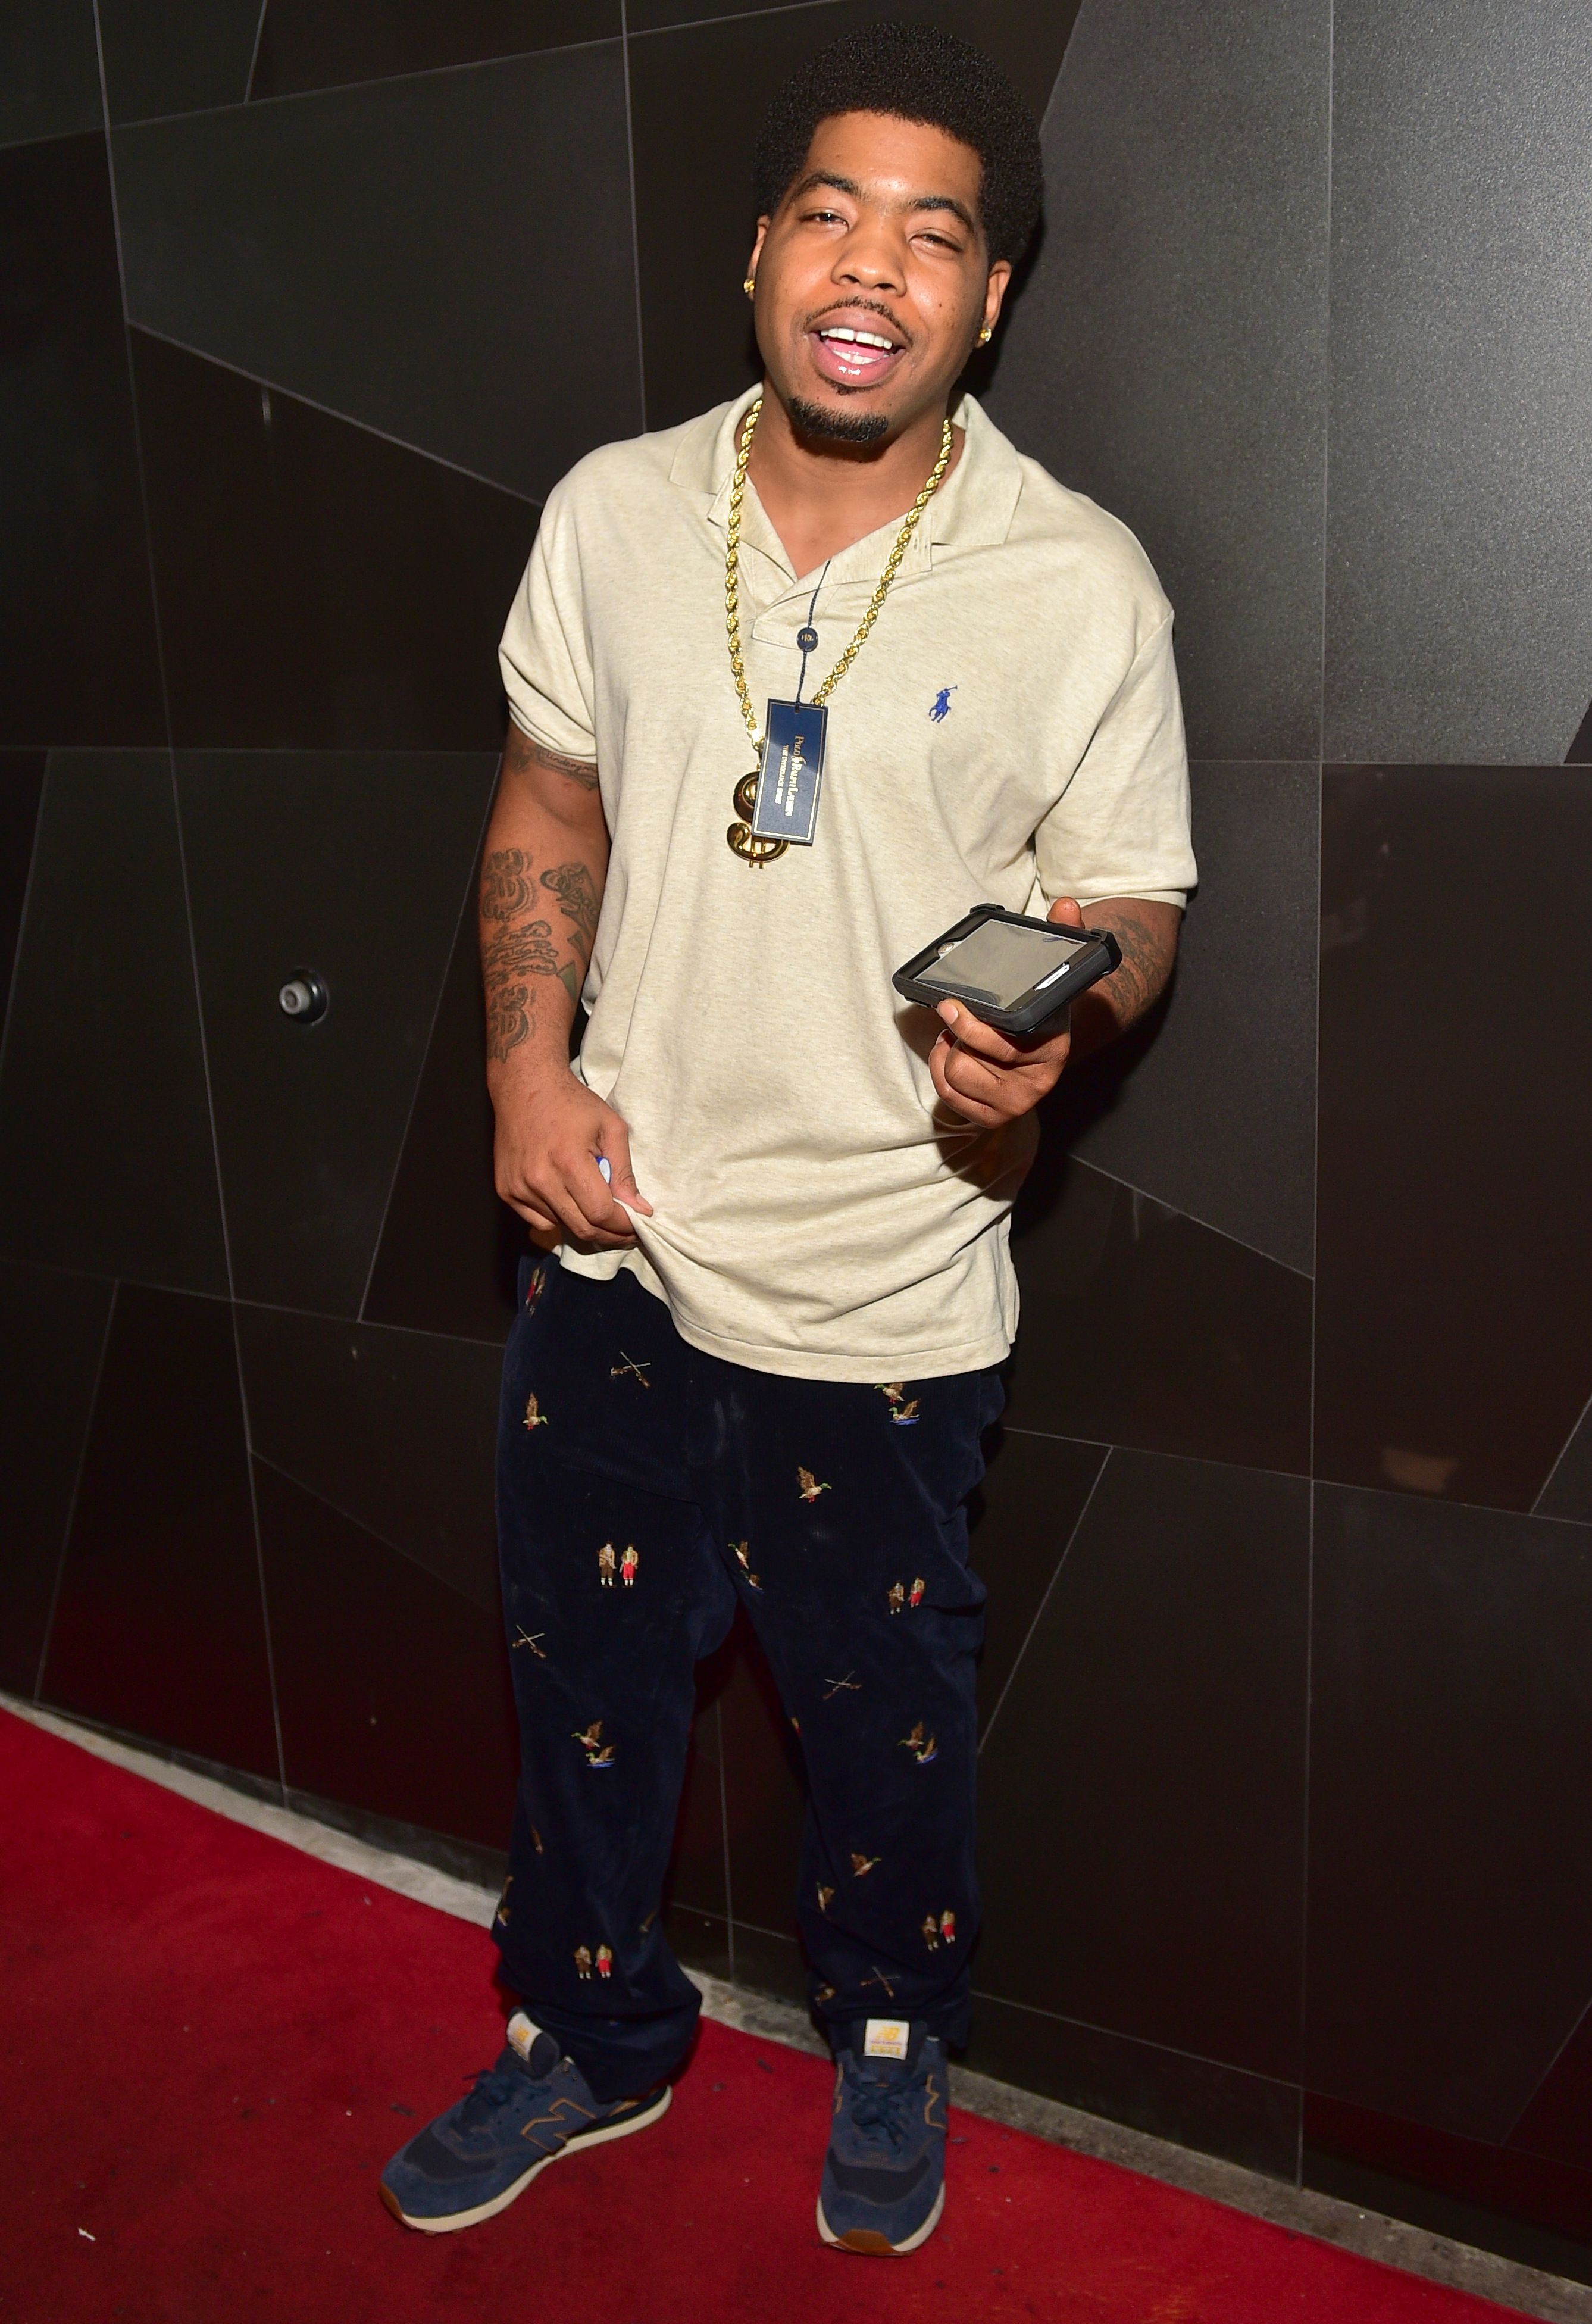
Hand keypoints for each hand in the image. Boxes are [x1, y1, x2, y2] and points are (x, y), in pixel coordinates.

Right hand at [493, 1067, 652, 1247]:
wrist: (525, 1086)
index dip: (624, 1225)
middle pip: (582, 1229)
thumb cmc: (573, 1103)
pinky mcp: (505, 1190)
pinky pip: (538, 1220)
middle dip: (609, 1234)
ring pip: (561, 1226)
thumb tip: (639, 1210)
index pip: (600, 1213)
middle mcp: (539, 1179)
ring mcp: (519, 1187)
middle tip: (625, 1228)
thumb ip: (624, 1173)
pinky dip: (557, 1217)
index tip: (638, 1224)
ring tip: (592, 1201)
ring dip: (583, 1222)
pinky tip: (565, 1196)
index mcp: (569, 1161)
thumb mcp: (611, 1128)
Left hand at [928, 895, 1083, 1128]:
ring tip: (959, 1038)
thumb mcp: (1054, 976)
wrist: (1046, 1052)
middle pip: (968, 1062)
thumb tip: (1068, 905)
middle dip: (957, 1036)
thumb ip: (1063, 937)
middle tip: (955, 1016)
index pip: (1003, 1043)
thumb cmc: (1043, 1012)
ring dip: (948, 1053)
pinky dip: (942, 1072)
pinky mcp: (992, 1118)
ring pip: (954, 1077)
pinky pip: (948, 1097)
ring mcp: (1015, 1104)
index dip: (969, 1025)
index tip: (950, 1005)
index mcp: (1053, 1047)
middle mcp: (1037, 1082)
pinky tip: (955, 1055)